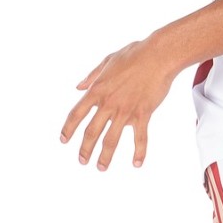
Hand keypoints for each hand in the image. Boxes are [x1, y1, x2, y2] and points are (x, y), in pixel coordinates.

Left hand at [60, 36, 175, 170]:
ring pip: (111, 139)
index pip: (76, 114)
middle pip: (91, 132)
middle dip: (85, 149)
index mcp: (97, 90)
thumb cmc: (135, 54)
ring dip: (105, 156)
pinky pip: (140, 138)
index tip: (63, 140)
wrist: (159, 56)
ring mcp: (125, 110)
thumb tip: (78, 87)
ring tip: (101, 168)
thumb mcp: (108, 61)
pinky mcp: (143, 114)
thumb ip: (92, 76)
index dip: (68, 129)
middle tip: (82, 161)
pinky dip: (139, 152)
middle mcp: (108, 103)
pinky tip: (137, 164)